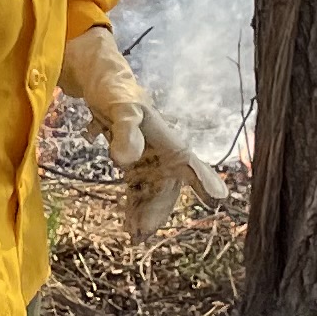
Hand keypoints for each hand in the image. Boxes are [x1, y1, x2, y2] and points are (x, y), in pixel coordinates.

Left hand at [60, 24, 230, 235]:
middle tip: (142, 234)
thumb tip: (126, 161)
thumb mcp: (119, 107)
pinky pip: (138, 187)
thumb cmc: (114, 88)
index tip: (218, 199)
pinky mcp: (133, 160)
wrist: (98, 79)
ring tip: (134, 236)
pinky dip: (134, 203)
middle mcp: (164, 151)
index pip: (190, 164)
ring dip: (146, 212)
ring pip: (153, 191)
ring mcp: (150, 157)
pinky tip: (127, 222)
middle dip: (158, 211)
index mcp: (168, 139)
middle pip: (169, 187)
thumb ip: (125, 132)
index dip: (204, 181)